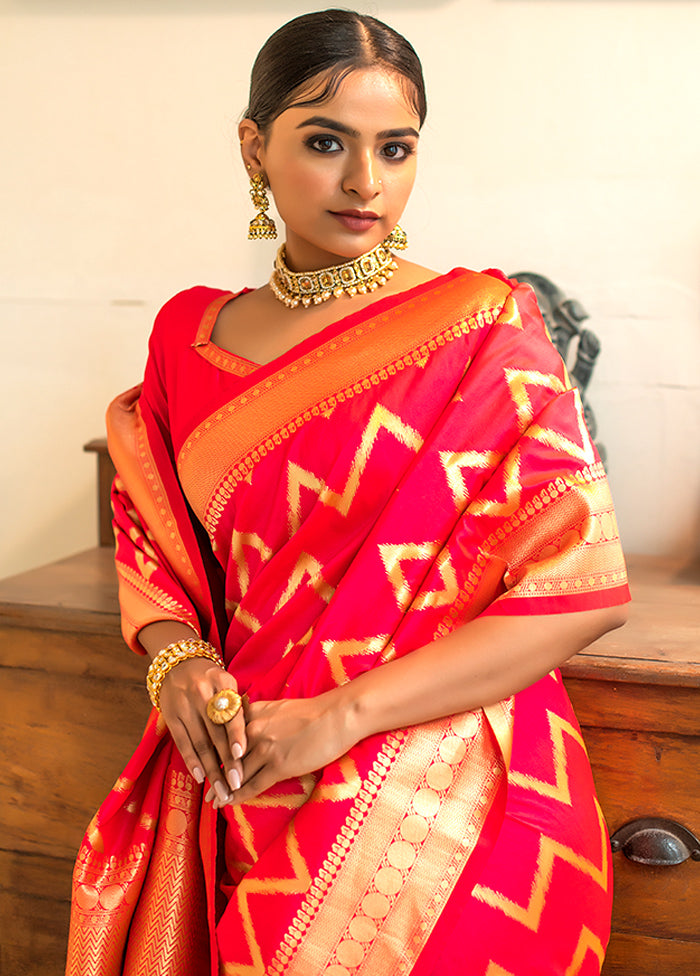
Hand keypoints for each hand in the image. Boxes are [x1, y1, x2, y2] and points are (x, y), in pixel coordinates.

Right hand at [159, 657, 246, 806]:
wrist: (178, 663)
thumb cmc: (212, 679)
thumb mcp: (227, 683)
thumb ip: (238, 707)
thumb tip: (256, 740)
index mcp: (222, 683)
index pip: (231, 713)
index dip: (236, 735)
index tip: (242, 755)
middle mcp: (202, 694)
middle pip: (216, 733)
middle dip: (227, 762)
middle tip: (237, 785)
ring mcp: (184, 706)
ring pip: (200, 743)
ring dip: (212, 770)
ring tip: (223, 790)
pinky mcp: (171, 716)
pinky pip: (182, 743)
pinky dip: (192, 761)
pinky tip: (201, 777)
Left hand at [206, 691, 353, 806]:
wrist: (336, 716)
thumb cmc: (312, 712)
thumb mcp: (278, 707)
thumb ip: (259, 716)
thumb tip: (247, 727)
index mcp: (252, 713)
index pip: (224, 735)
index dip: (213, 752)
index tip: (204, 762)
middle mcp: (253, 730)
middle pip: (226, 756)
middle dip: (214, 774)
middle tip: (204, 787)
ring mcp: (265, 748)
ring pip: (236, 774)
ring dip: (223, 790)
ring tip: (213, 801)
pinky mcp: (279, 765)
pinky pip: (252, 785)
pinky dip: (238, 796)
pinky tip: (229, 803)